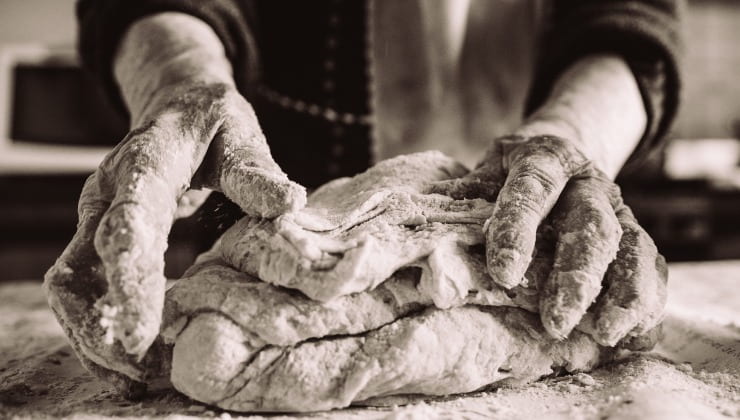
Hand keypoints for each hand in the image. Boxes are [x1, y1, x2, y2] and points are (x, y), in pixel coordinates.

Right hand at [43, 81, 305, 393]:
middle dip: (108, 322)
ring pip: (71, 286)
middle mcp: (107, 194)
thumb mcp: (239, 135)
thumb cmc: (213, 124)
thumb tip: (290, 203)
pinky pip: (82, 290)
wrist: (177, 107)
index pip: (128, 221)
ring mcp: (96, 218)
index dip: (130, 278)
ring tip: (136, 376)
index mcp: (143, 163)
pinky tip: (129, 360)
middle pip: (85, 265)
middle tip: (143, 369)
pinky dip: (98, 327)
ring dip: (95, 335)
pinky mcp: (97, 239)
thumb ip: (256, 172)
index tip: (142, 333)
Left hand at [437, 135, 666, 345]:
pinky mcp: (634, 233)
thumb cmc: (507, 174)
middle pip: (591, 226)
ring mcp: (617, 208)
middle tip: (557, 322)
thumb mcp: (484, 172)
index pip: (531, 190)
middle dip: (575, 277)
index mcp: (543, 158)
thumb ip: (463, 198)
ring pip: (633, 247)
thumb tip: (427, 237)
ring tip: (607, 335)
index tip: (504, 274)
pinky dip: (648, 302)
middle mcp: (587, 182)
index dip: (518, 230)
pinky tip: (636, 337)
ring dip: (624, 295)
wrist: (555, 155)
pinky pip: (651, 266)